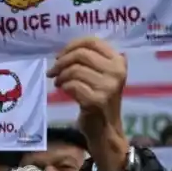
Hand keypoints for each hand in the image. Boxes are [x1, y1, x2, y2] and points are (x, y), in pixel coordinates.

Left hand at [48, 37, 129, 170]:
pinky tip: (64, 91)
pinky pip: (72, 85)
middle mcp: (116, 72)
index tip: (59, 56)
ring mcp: (108, 86)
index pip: (92, 42)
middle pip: (81, 54)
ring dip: (61, 76)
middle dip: (61, 61)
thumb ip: (93, 60)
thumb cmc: (100, 99)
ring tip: (58, 82)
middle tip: (53, 71)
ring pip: (75, 70)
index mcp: (118, 61)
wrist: (105, 128)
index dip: (71, 46)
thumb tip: (67, 49)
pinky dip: (64, 87)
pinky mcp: (96, 100)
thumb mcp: (103, 76)